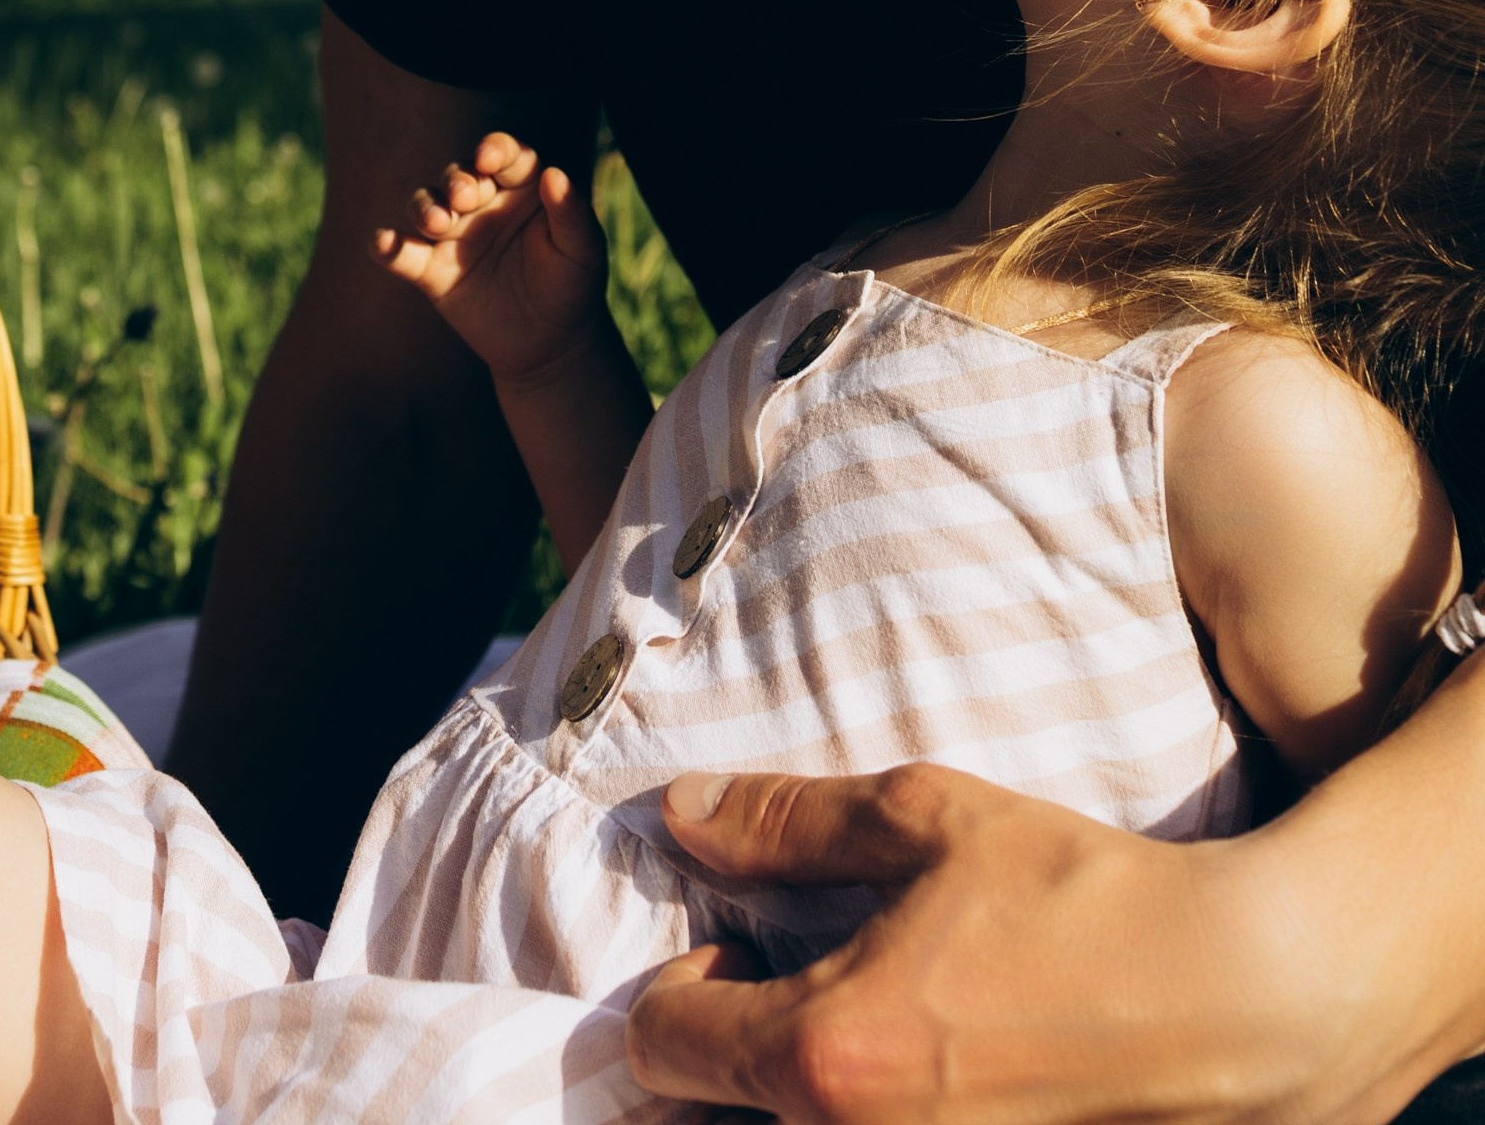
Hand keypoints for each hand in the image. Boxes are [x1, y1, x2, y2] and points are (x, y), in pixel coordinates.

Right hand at [370, 132, 608, 386]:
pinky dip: (387, 247)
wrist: (550, 344)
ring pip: (426, 204)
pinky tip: (382, 243)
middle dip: (457, 180)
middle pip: (459, 174)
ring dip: (424, 206)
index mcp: (522, 187)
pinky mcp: (433, 271)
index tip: (488, 159)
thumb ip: (571, 212)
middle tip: (465, 199)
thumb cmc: (572, 286)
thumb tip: (555, 173)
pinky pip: (403, 254)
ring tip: (437, 224)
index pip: (504, 154)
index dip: (493, 148)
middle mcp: (484, 203)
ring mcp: (455, 236)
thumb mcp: (583, 250)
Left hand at [626, 762, 1436, 1124]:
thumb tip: (681, 812)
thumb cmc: (1082, 901)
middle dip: (727, 1056)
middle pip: (711, 1123)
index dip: (680, 984)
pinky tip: (926, 1073)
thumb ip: (790, 822)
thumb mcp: (928, 819)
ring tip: (861, 1034)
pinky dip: (864, 1121)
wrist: (1241, 1004)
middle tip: (780, 991)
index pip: (664, 1045)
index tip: (736, 944)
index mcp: (829, 1056)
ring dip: (790, 1095)